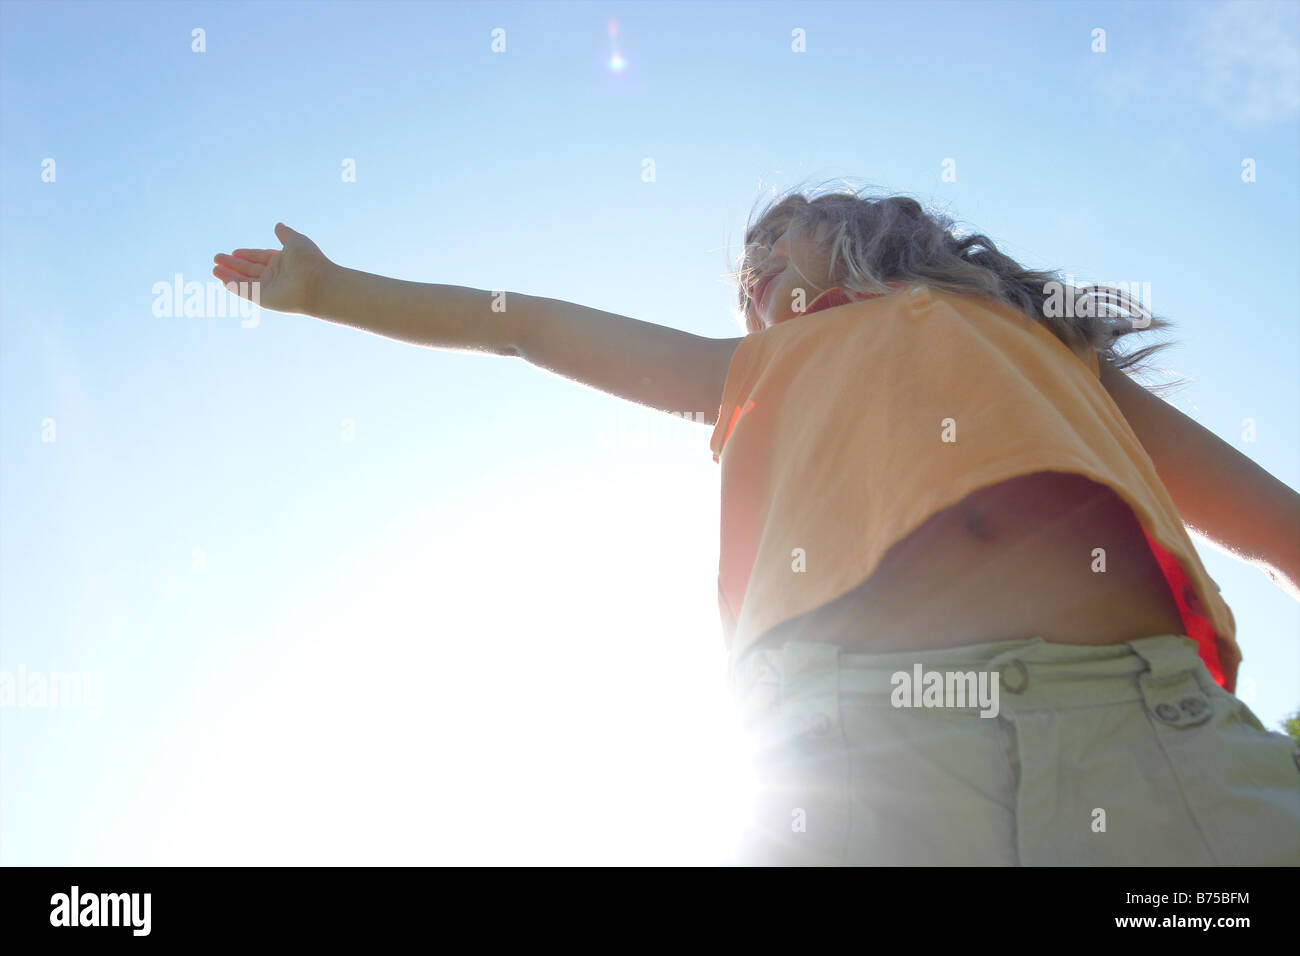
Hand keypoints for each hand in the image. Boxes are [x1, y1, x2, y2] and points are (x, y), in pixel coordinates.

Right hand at [212, 222, 330, 314]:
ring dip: (229, 275)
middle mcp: (276, 276)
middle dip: (233, 264)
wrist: (317, 284)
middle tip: (217, 258)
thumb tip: (278, 225)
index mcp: (283, 262)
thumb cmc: (310, 261)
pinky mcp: (265, 299)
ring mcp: (270, 288)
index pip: (261, 257)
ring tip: (214, 269)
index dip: (247, 255)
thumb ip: (285, 234)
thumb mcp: (295, 241)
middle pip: (250, 269)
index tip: (234, 252)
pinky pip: (246, 292)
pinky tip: (223, 281)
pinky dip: (234, 287)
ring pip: (245, 281)